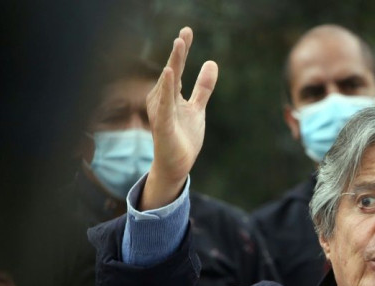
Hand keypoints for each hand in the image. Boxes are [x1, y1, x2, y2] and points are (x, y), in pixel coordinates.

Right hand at [141, 26, 218, 209]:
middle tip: (185, 32)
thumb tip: (211, 63)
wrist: (176, 165)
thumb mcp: (197, 108)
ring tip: (179, 45)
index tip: (187, 31)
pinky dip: (167, 88)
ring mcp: (163, 112)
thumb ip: (202, 87)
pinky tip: (170, 73)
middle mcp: (164, 100)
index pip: (178, 68)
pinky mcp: (164, 125)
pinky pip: (166, 104)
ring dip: (174, 63)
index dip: (183, 51)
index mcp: (171, 95)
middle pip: (173, 71)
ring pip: (168, 84)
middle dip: (178, 52)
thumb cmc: (183, 136)